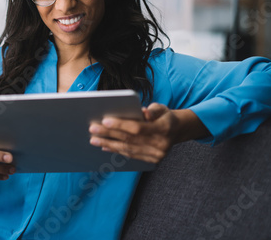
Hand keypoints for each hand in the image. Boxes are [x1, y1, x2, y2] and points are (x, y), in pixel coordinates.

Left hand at [89, 103, 208, 163]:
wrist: (177, 131)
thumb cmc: (165, 116)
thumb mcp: (162, 108)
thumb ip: (153, 110)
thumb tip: (143, 112)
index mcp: (163, 129)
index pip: (137, 128)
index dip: (120, 124)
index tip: (104, 120)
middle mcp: (160, 144)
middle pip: (129, 139)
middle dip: (109, 134)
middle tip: (93, 129)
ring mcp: (157, 155)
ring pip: (128, 149)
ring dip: (109, 144)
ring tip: (94, 139)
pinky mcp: (152, 160)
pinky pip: (131, 155)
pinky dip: (117, 150)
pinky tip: (105, 146)